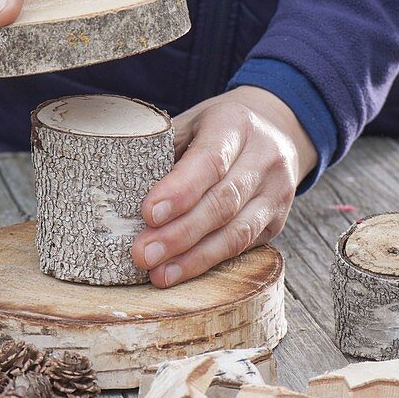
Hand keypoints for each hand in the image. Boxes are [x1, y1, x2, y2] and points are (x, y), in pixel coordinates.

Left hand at [132, 86, 317, 287]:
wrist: (272, 131)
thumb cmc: (215, 131)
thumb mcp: (191, 124)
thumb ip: (165, 151)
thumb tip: (121, 194)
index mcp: (236, 124)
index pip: (210, 160)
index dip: (180, 190)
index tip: (149, 214)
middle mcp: (265, 156)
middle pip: (222, 202)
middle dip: (180, 233)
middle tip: (143, 253)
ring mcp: (277, 191)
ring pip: (237, 232)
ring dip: (194, 258)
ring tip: (159, 274)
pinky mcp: (277, 220)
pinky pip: (244, 246)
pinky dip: (210, 262)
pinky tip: (182, 272)